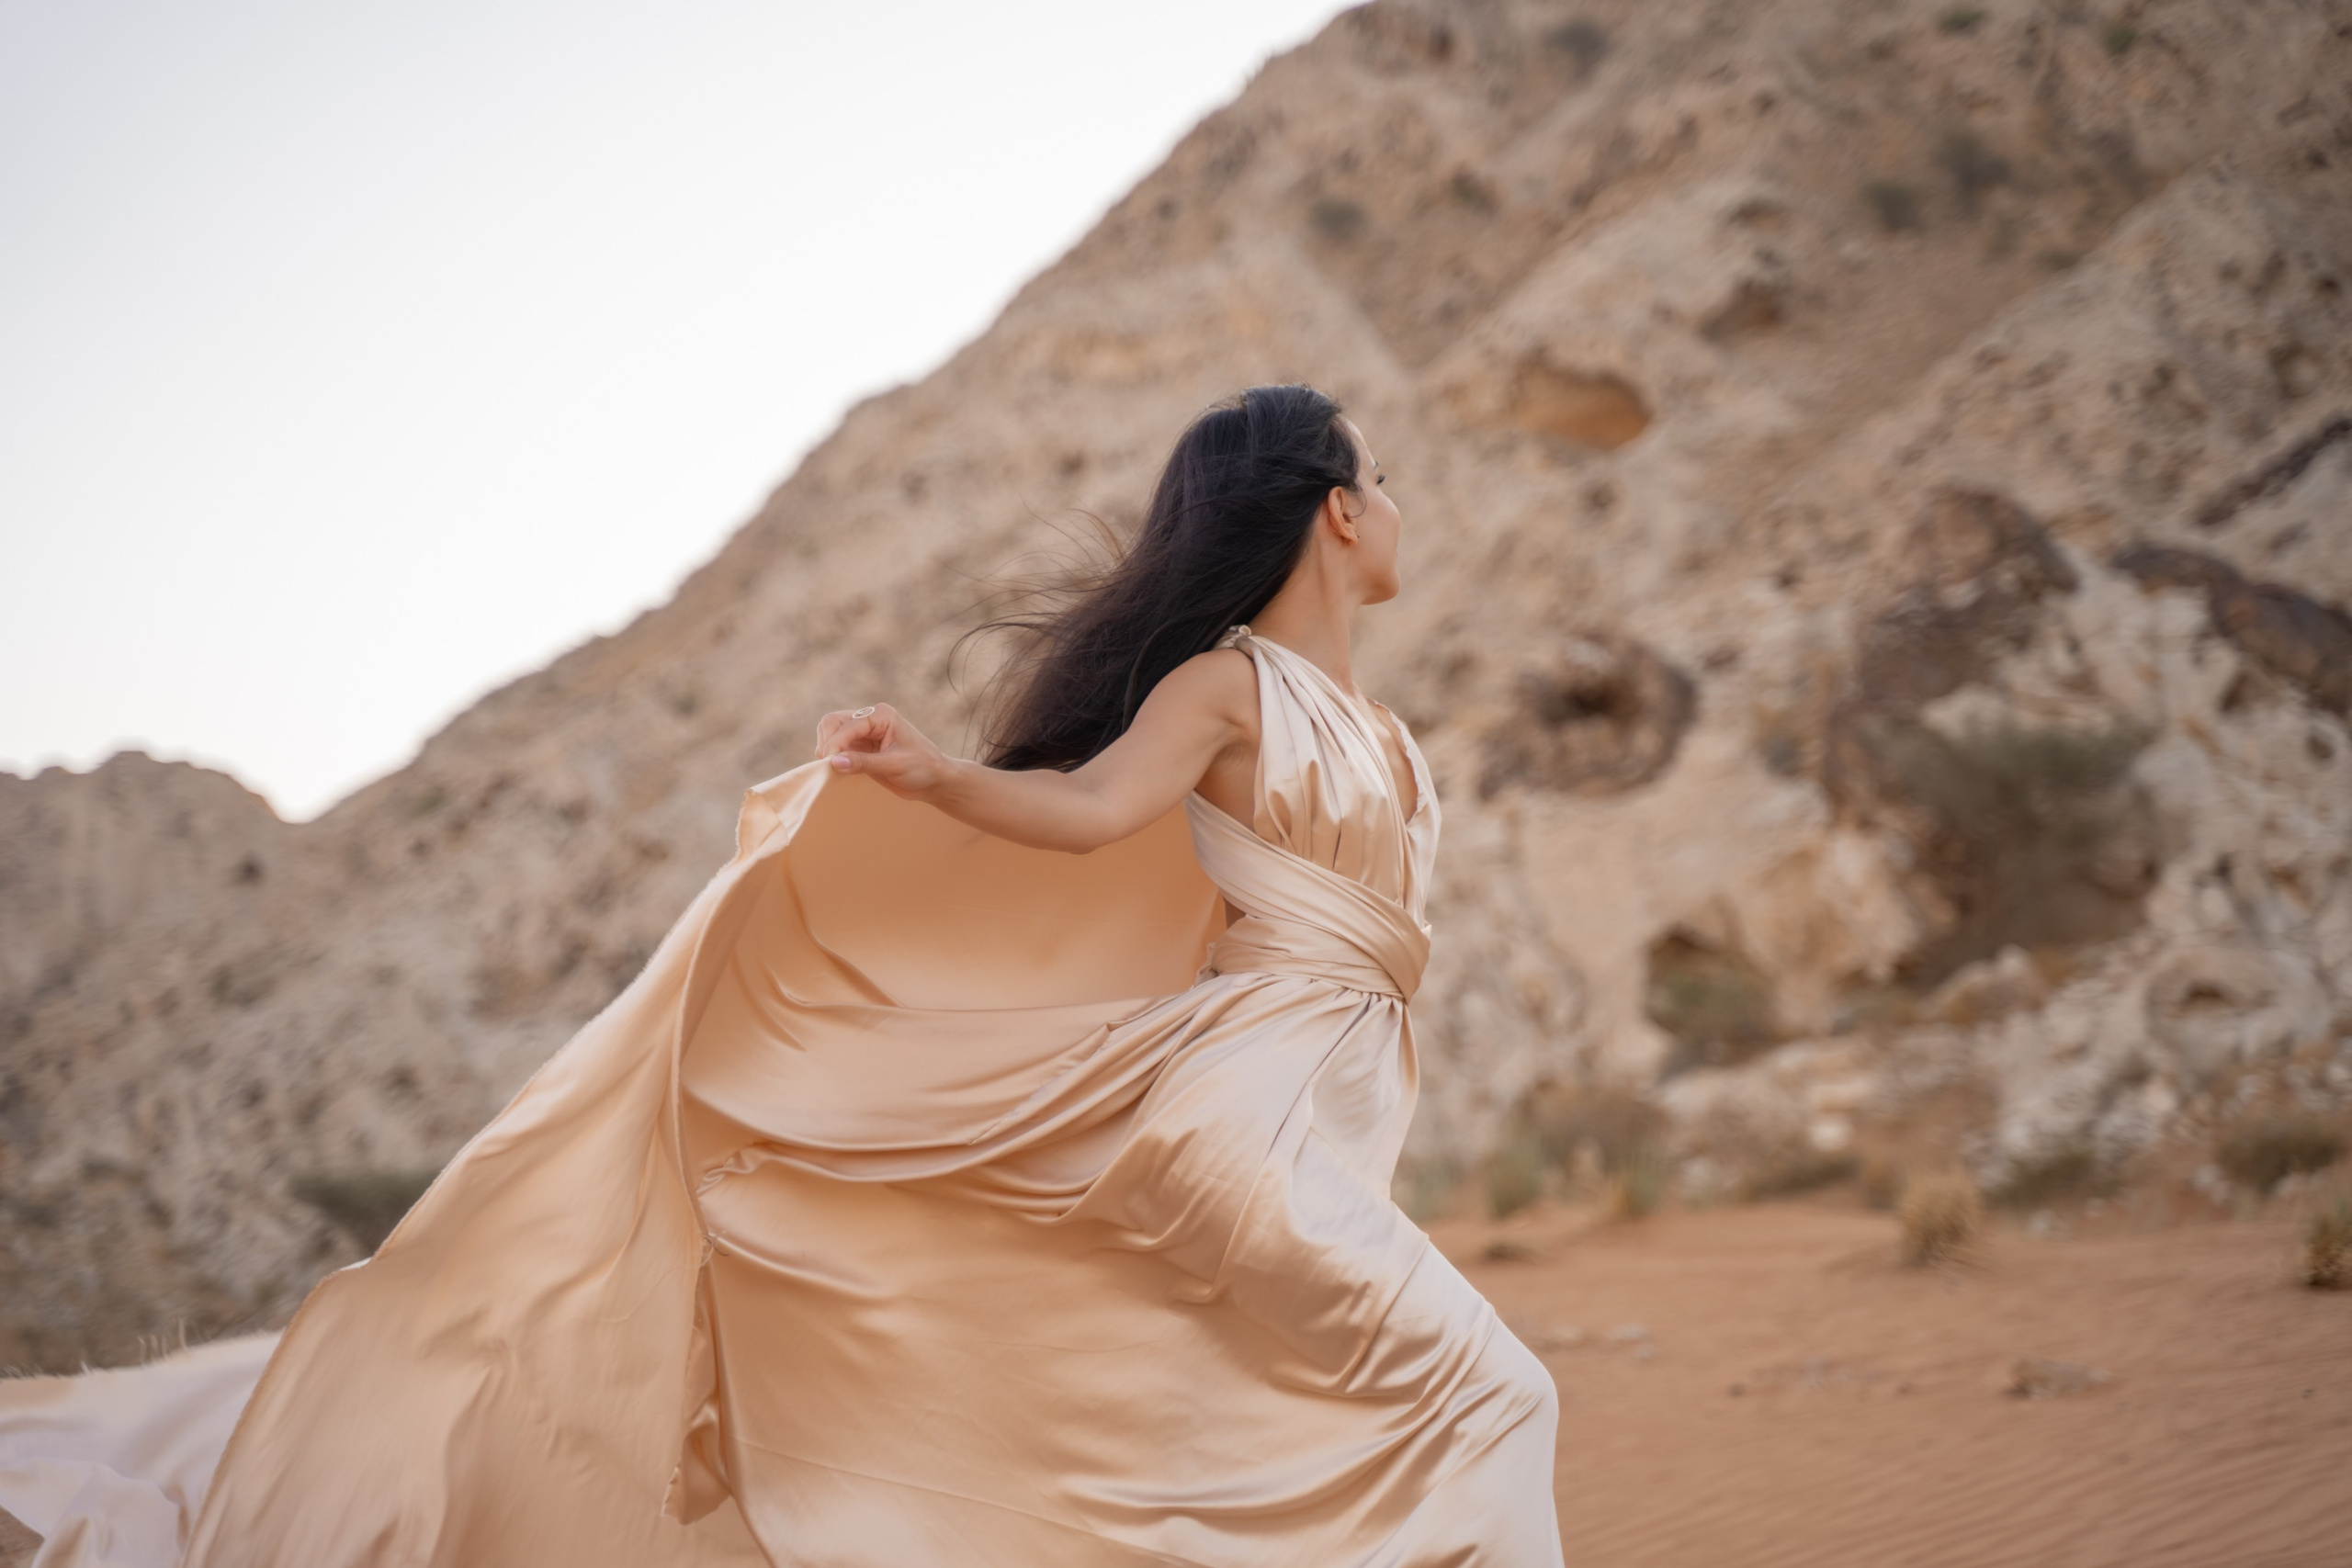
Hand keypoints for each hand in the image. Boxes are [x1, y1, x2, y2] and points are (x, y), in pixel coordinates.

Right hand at [812, 703, 955, 798]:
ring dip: (826, 748)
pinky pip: (837, 747)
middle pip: (833, 722)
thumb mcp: (894, 765)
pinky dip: (832, 756)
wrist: (934, 780)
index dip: (836, 742)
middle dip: (827, 741)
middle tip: (827, 764)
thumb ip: (864, 763)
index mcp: (881, 715)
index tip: (830, 762)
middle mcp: (869, 719)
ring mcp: (863, 733)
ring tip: (832, 768)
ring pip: (831, 732)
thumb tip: (834, 762)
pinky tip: (836, 769)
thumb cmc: (922, 767)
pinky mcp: (860, 747)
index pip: (848, 724)